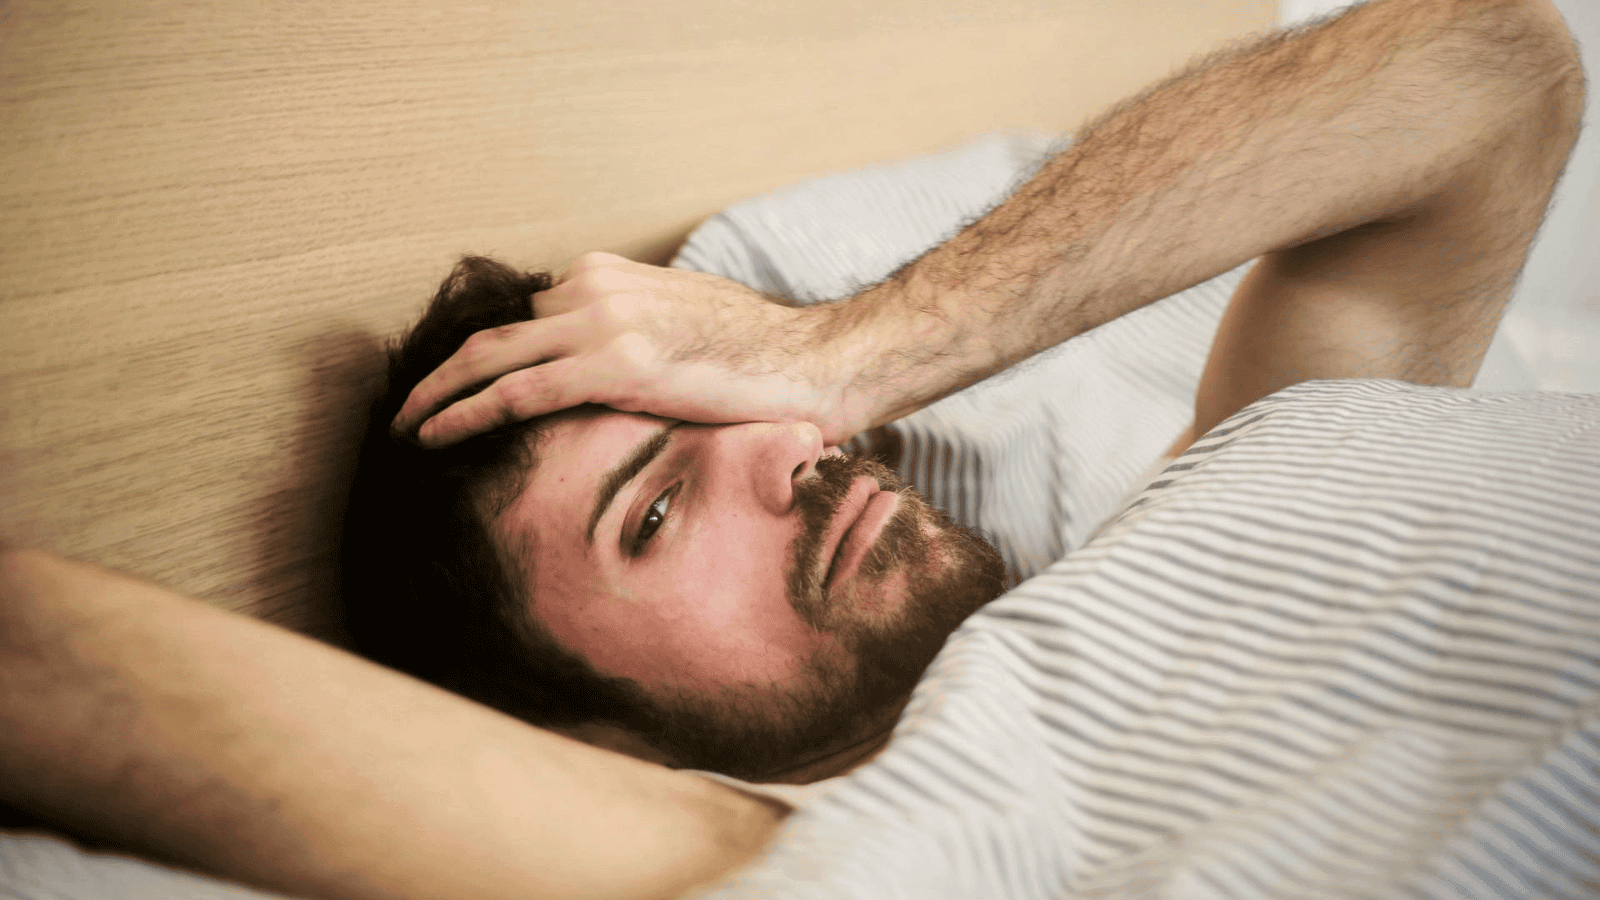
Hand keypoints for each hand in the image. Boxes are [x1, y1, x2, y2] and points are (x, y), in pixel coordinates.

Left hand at [393, 252, 861, 447]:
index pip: (522, 315)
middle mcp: (596, 288)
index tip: (450, 386)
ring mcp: (603, 322)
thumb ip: (631, 336)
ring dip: (436, 394)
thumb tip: (603, 376)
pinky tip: (432, 437)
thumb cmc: (761, 358)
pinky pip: (516, 392)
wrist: (817, 362)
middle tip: (406, 407)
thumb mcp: (681, 328)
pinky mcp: (615, 366)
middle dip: (440, 371)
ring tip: (404, 428)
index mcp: (609, 277)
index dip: (478, 354)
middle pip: (492, 330)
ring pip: (488, 357)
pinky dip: (464, 414)